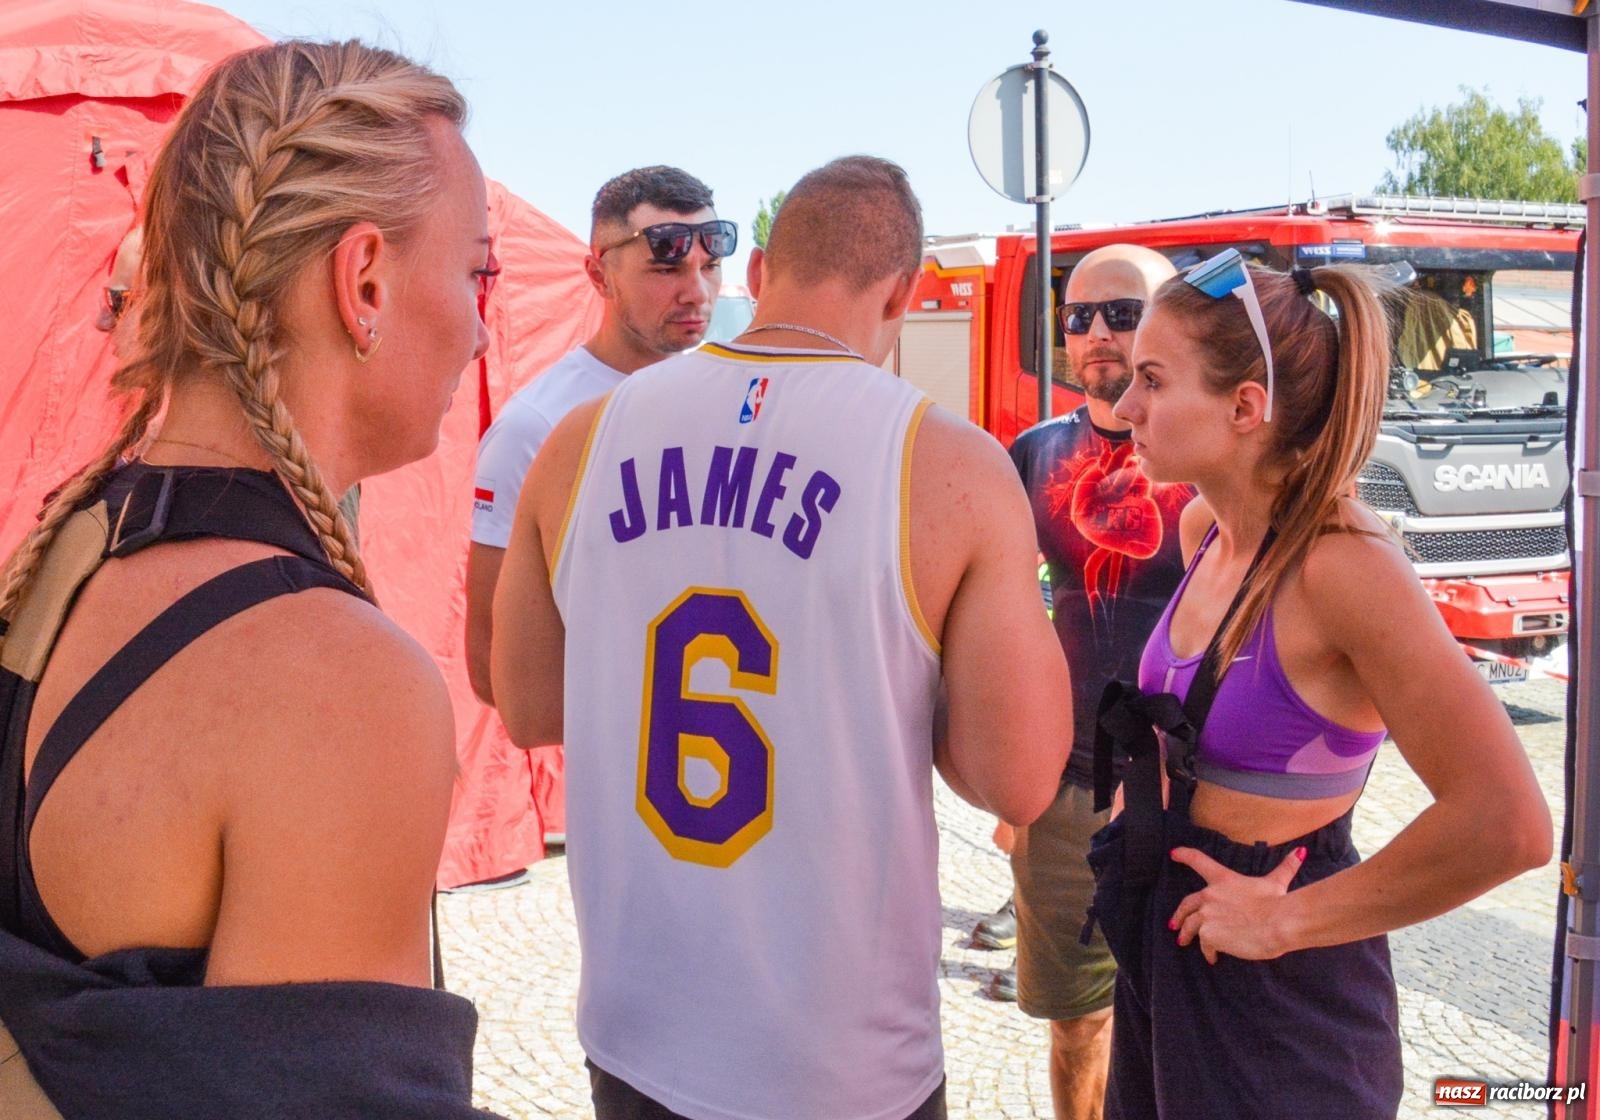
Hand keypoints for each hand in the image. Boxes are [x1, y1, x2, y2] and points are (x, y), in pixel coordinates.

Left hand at [1167, 846, 1305, 963]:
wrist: (1278, 923)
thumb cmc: (1278, 903)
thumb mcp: (1277, 882)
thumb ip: (1286, 867)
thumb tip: (1301, 852)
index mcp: (1223, 879)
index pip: (1198, 860)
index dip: (1184, 855)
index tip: (1173, 853)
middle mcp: (1210, 895)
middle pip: (1186, 903)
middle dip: (1179, 914)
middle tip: (1174, 924)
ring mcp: (1207, 915)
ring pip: (1189, 926)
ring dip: (1186, 934)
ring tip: (1184, 942)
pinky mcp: (1209, 934)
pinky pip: (1203, 945)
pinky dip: (1206, 951)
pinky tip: (1212, 958)